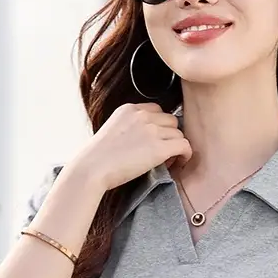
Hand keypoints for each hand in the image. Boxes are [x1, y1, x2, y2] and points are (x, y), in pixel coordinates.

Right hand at [75, 103, 192, 191]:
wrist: (92, 168)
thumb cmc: (98, 158)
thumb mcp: (112, 131)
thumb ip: (130, 128)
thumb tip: (145, 141)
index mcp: (130, 109)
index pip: (157, 111)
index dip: (160, 127)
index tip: (154, 142)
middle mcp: (143, 115)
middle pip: (171, 120)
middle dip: (169, 136)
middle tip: (162, 154)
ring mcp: (152, 130)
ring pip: (179, 133)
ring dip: (176, 147)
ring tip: (166, 162)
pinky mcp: (159, 148)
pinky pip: (184, 145)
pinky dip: (185, 155)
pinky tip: (177, 164)